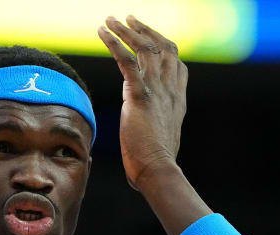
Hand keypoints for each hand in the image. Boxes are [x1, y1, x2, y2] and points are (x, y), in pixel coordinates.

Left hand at [97, 15, 186, 189]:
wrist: (157, 170)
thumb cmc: (155, 161)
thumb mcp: (160, 134)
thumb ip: (154, 117)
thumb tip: (139, 113)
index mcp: (176, 98)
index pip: (176, 63)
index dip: (163, 45)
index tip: (149, 37)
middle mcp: (169, 89)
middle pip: (162, 48)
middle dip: (146, 30)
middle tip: (129, 19)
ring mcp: (156, 91)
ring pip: (144, 49)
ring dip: (127, 31)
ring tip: (111, 20)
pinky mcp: (140, 96)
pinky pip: (128, 61)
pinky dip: (115, 43)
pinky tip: (103, 32)